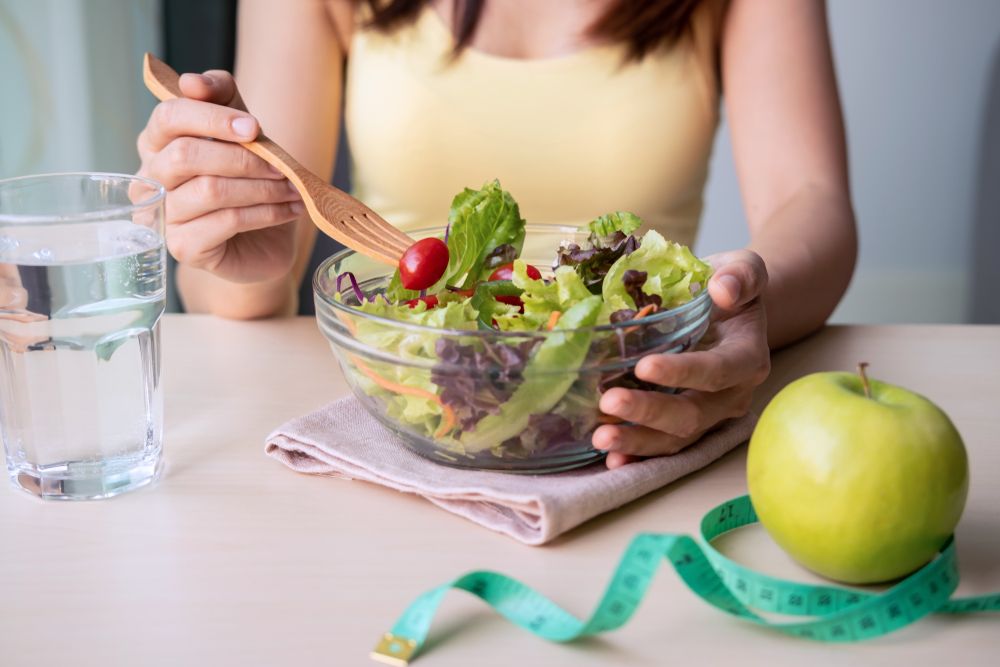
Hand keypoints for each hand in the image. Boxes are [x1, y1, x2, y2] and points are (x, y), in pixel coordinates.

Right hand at [136, 70, 302, 283]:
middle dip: (243, 158)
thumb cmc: (246, 180)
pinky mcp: (183, 247)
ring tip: (290, 190)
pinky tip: (288, 211)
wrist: (263, 241)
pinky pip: (225, 222)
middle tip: (281, 166)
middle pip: (186, 155)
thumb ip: (221, 97)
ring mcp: (163, 216)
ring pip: (210, 190)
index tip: (254, 127)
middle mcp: (150, 178)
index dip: (212, 118)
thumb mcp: (241, 130)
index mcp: (157, 143)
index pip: (169, 117)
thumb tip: (192, 82)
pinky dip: (264, 213)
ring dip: (261, 188)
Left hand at [592, 249, 770, 468]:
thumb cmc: (729, 286)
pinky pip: (663, 447)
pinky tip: (609, 459)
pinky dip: (637, 456)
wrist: (727, 305)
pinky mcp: (685, 425)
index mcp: (747, 358)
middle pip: (692, 414)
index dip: (683, 372)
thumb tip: (724, 289)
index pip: (717, 370)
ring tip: (601, 438)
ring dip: (638, 442)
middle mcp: (731, 395)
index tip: (644, 366)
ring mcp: (709, 415)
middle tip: (609, 402)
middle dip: (650, 412)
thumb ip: (742, 275)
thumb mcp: (743, 268)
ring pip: (676, 438)